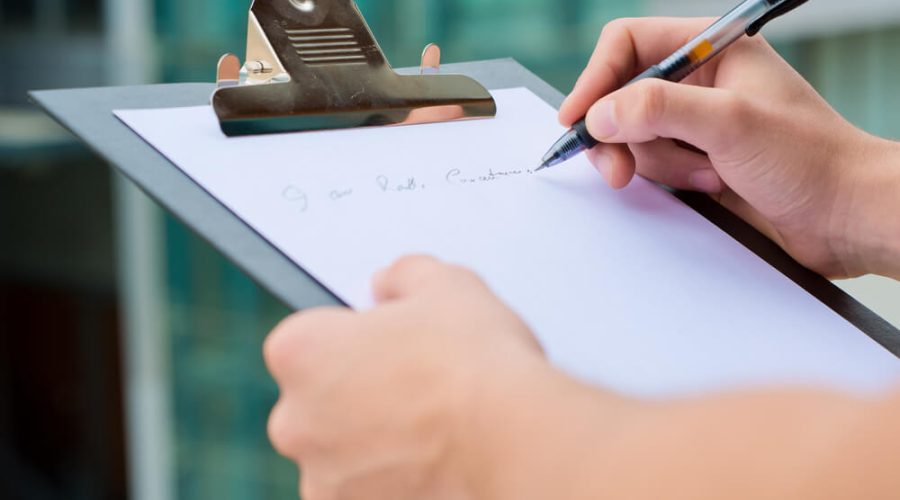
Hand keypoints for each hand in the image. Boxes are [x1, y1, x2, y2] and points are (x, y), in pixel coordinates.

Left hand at [263, 256, 550, 499]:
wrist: (512, 438)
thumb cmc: (474, 363)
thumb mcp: (445, 284)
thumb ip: (402, 276)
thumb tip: (389, 284)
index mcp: (299, 351)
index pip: (306, 340)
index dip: (351, 339)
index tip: (383, 344)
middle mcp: (294, 420)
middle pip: (316, 401)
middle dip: (355, 395)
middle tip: (413, 387)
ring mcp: (322, 478)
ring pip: (340, 453)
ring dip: (371, 443)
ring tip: (431, 429)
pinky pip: (363, 493)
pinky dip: (389, 483)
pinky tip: (432, 463)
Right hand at [560, 18, 899, 278]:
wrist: (843, 215)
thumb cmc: (811, 159)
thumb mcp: (731, 123)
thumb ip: (660, 110)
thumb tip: (601, 113)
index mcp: (711, 51)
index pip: (628, 45)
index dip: (596, 79)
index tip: (578, 118)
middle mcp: (699, 82)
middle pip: (620, 95)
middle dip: (620, 134)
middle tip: (619, 168)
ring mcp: (696, 123)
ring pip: (633, 136)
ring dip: (658, 163)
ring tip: (705, 174)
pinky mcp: (696, 160)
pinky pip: (651, 165)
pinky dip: (668, 179)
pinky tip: (710, 185)